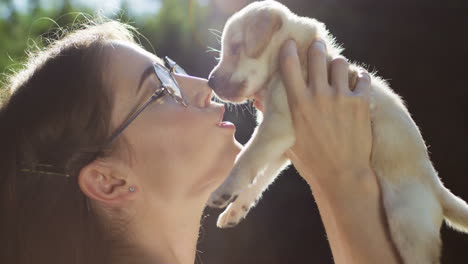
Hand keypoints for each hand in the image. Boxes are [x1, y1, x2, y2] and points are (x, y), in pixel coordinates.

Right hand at [280, 39, 372, 187]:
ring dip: (337, 64)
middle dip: (316, 49)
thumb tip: (258, 101)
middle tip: (317, 47)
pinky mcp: (361, 103)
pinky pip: (362, 77)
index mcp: (298, 103)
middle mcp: (319, 95)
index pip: (289, 65)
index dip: (289, 50)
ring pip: (340, 62)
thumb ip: (274, 117)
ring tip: (336, 70)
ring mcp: (341, 97)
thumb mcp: (287, 138)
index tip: (290, 43)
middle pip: (317, 56)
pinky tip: (354, 82)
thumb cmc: (311, 161)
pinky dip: (358, 77)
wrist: (342, 175)